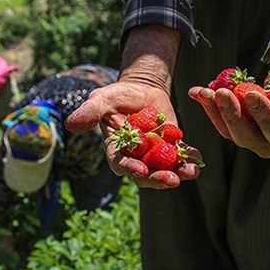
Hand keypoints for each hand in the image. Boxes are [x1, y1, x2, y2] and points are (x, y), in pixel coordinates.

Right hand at [65, 79, 201, 188]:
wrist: (140, 89)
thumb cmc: (117, 95)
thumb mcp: (101, 100)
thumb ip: (90, 112)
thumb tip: (70, 125)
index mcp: (116, 150)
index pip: (121, 164)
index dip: (130, 169)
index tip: (141, 170)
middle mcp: (135, 158)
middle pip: (146, 174)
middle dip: (158, 179)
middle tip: (172, 180)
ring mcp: (154, 155)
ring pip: (165, 169)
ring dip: (178, 173)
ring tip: (190, 172)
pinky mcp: (171, 147)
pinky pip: (181, 155)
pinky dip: (190, 158)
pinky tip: (198, 159)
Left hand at [188, 74, 269, 158]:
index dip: (263, 115)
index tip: (252, 94)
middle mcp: (266, 148)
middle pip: (245, 137)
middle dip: (232, 114)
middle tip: (222, 92)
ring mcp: (249, 141)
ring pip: (228, 131)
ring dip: (215, 110)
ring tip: (205, 91)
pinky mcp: (235, 131)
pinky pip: (220, 121)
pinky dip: (208, 106)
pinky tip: (198, 91)